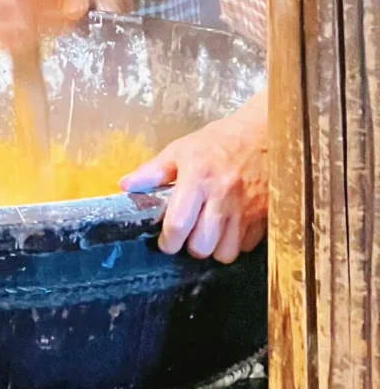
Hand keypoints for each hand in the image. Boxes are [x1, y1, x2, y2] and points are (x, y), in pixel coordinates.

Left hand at [120, 89, 267, 263]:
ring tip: (209, 232)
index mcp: (197, 179)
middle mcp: (222, 198)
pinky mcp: (264, 218)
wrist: (263, 135)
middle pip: (201, 246)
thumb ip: (152, 171)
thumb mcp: (180, 150)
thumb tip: (125, 186)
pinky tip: (229, 227)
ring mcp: (246, 210)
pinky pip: (245, 247)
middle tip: (188, 234)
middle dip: (190, 246)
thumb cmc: (217, 142)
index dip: (168, 241)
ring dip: (214, 248)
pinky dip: (235, 243)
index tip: (165, 241)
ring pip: (225, 253)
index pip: (178, 224)